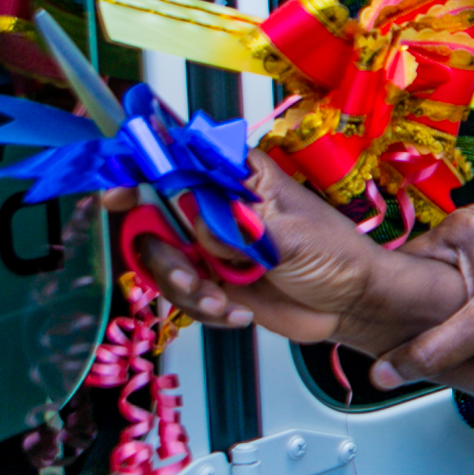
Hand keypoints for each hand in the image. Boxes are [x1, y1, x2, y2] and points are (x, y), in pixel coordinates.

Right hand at [113, 159, 451, 346]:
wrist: (353, 304)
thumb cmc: (336, 254)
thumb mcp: (289, 234)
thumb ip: (238, 224)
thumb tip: (192, 209)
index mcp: (236, 178)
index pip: (175, 161)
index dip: (137, 171)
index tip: (120, 192)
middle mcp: (215, 208)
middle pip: (150, 218)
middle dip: (163, 254)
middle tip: (191, 277)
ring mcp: (210, 247)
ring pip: (161, 263)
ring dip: (187, 289)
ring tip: (222, 302)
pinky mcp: (213, 282)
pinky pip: (182, 296)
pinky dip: (206, 309)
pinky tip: (238, 313)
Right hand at [370, 205, 473, 386]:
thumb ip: (431, 349)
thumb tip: (384, 372)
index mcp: (461, 226)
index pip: (402, 264)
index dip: (391, 303)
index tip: (383, 333)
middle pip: (423, 272)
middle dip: (420, 308)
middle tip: (414, 341)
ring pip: (445, 279)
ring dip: (443, 308)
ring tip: (440, 337)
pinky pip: (467, 279)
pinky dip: (463, 303)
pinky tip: (465, 328)